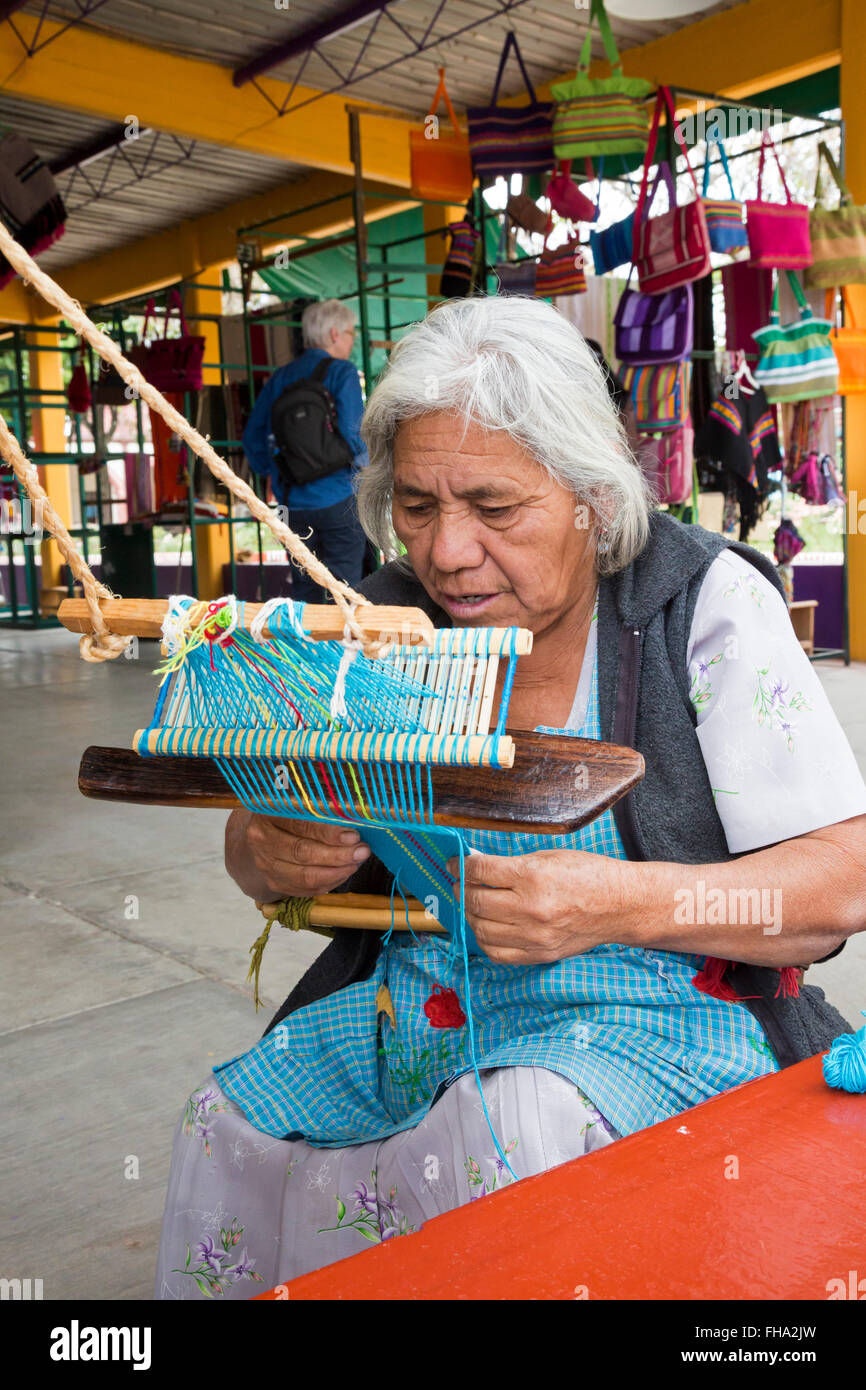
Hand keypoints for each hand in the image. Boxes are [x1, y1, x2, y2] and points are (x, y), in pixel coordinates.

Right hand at [226, 809, 369, 900]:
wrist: (270, 830)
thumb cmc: (295, 810)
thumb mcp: (305, 800)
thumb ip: (324, 808)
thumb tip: (354, 819)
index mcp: (268, 812)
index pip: (300, 824)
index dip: (329, 833)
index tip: (353, 836)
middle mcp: (261, 839)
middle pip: (302, 852)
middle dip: (337, 855)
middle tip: (362, 852)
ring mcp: (265, 863)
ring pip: (304, 875)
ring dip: (336, 872)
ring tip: (356, 863)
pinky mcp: (274, 881)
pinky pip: (305, 889)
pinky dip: (328, 882)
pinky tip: (344, 872)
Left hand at [447, 848, 625, 964]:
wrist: (620, 905)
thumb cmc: (588, 874)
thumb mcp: (549, 856)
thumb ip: (511, 864)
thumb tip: (477, 866)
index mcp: (534, 877)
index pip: (481, 872)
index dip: (461, 866)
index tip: (455, 864)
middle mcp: (531, 908)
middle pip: (477, 901)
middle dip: (461, 889)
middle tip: (460, 883)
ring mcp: (535, 936)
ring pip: (481, 929)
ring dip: (470, 914)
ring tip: (472, 903)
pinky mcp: (540, 954)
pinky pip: (497, 953)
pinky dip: (484, 940)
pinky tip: (487, 926)